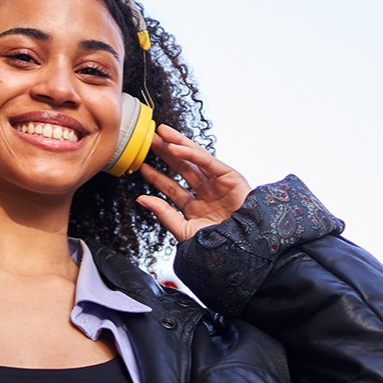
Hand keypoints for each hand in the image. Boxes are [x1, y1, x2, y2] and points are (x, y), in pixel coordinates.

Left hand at [136, 125, 251, 242]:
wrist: (242, 248)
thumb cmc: (217, 245)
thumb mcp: (184, 229)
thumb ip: (163, 213)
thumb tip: (140, 199)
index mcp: (195, 207)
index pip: (171, 187)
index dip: (156, 176)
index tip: (141, 166)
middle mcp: (206, 193)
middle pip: (181, 168)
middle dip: (165, 153)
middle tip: (149, 140)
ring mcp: (218, 184)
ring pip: (194, 159)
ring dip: (177, 144)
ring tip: (161, 133)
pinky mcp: (230, 176)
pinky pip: (207, 162)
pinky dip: (191, 153)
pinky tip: (175, 147)